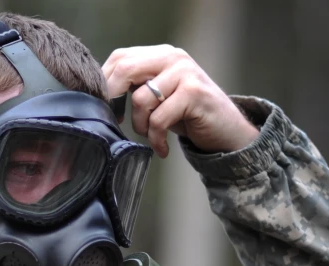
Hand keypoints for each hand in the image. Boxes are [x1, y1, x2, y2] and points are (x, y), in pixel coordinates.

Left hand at [103, 44, 258, 156]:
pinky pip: (159, 119)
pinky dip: (156, 139)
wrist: (226, 130)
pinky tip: (162, 148)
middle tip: (117, 122)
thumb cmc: (187, 115)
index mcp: (160, 54)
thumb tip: (101, 96)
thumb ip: (136, 87)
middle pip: (125, 70)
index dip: (105, 83)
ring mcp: (185, 73)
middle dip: (113, 100)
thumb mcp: (158, 97)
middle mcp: (172, 57)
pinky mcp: (194, 93)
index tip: (104, 108)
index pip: (120, 58)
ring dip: (140, 125)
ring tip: (151, 136)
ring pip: (140, 99)